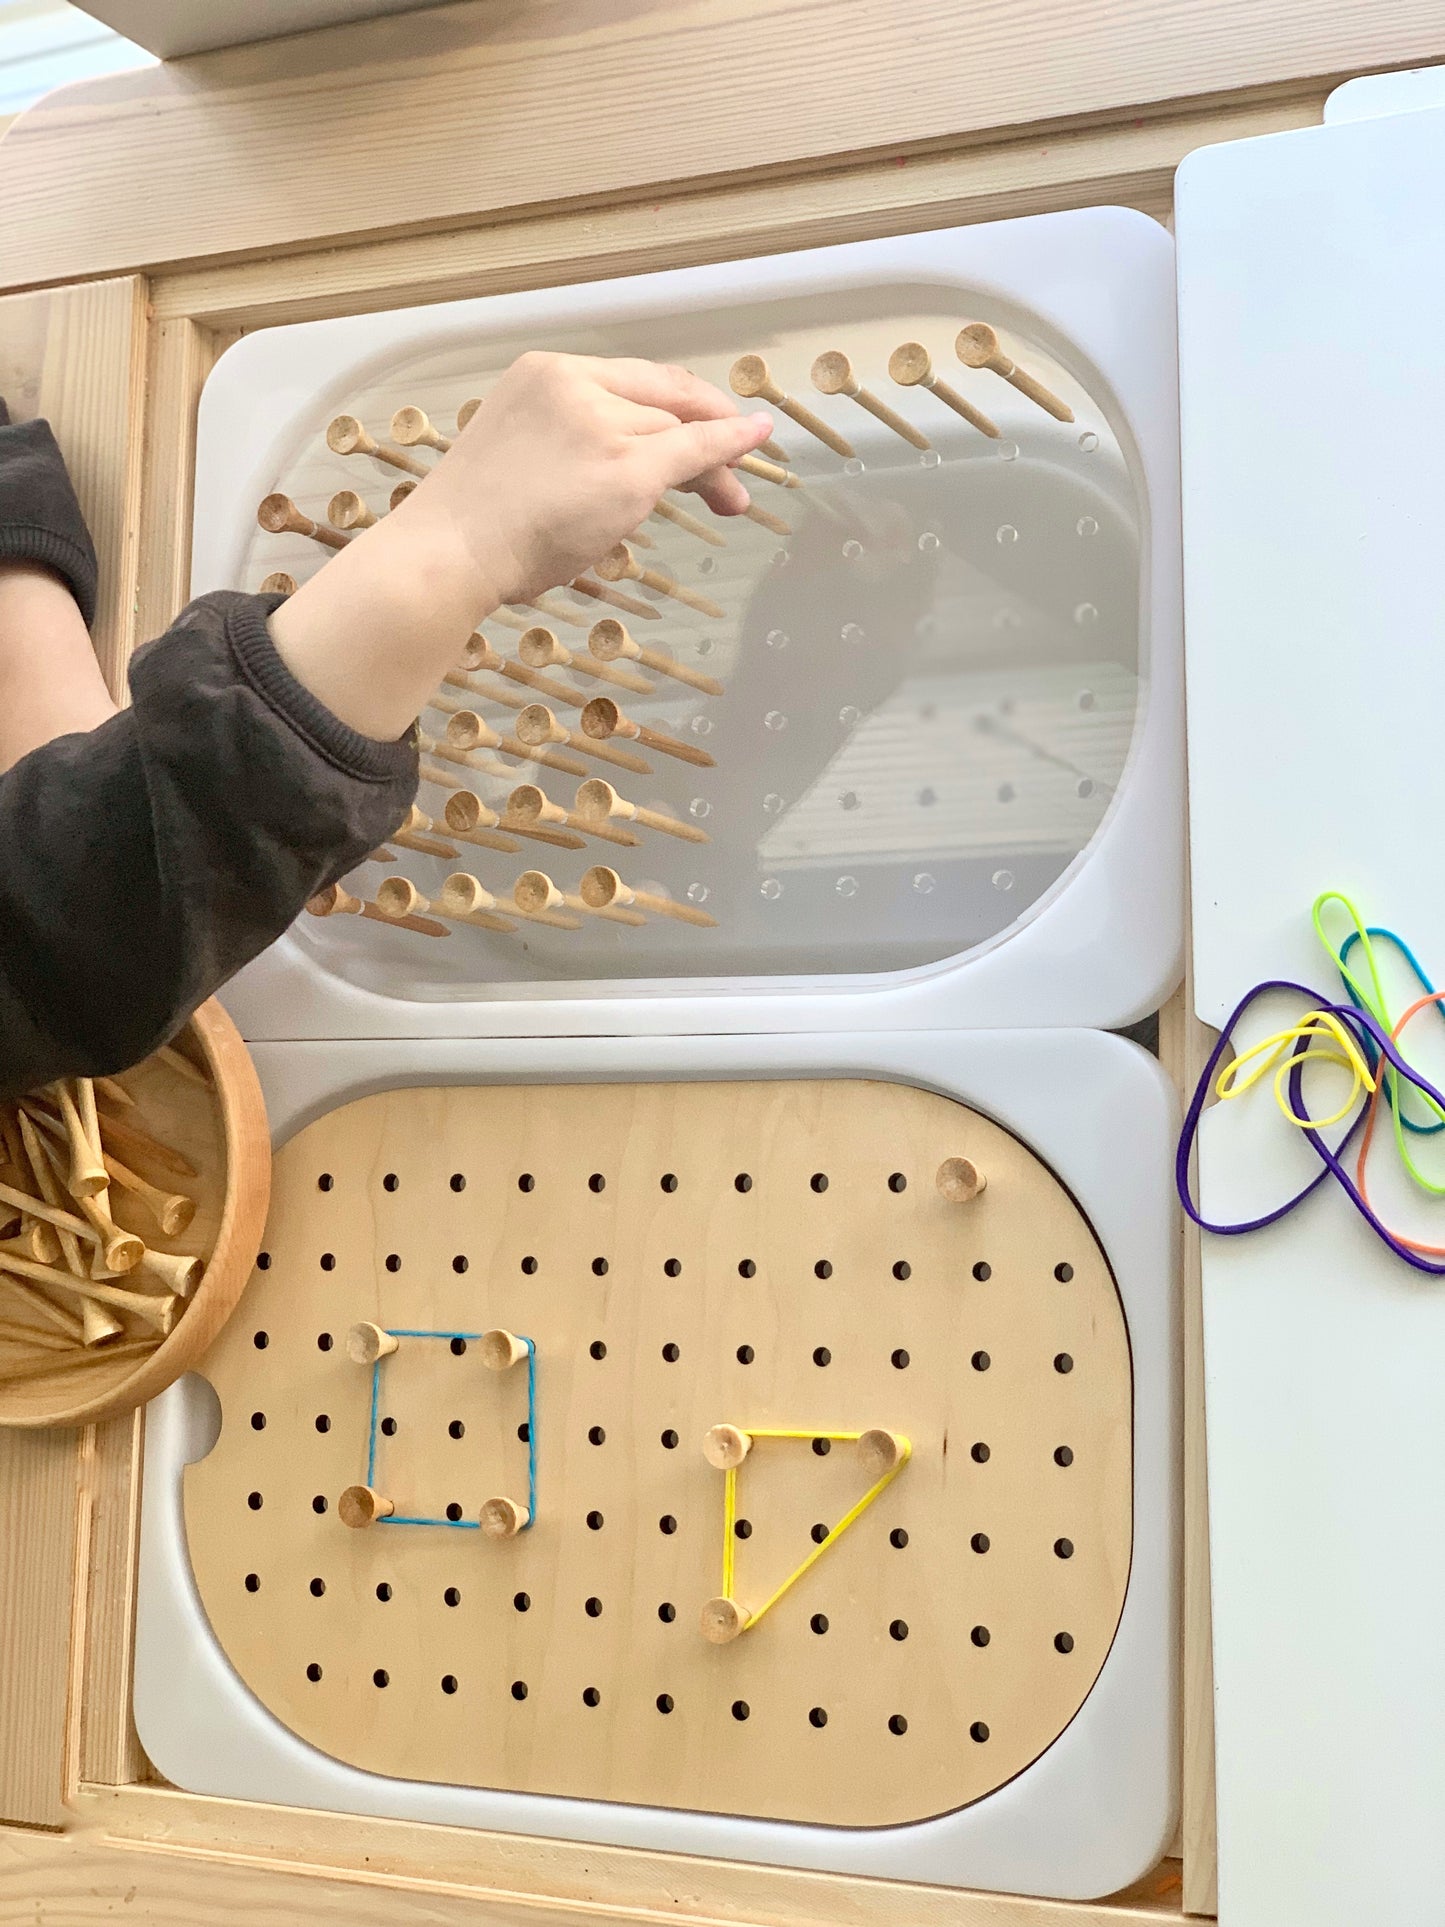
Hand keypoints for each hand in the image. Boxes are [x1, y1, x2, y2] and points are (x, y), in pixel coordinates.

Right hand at [393, 352, 773, 607]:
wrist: (450, 552)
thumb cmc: (473, 526)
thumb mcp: (519, 455)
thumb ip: (568, 442)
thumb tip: (618, 468)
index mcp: (543, 373)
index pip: (630, 377)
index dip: (674, 400)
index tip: (699, 422)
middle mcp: (576, 385)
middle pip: (662, 401)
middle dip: (704, 434)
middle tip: (730, 473)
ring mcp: (604, 425)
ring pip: (677, 432)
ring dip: (713, 465)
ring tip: (731, 501)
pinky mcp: (627, 470)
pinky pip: (696, 450)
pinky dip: (732, 446)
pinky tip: (757, 441)